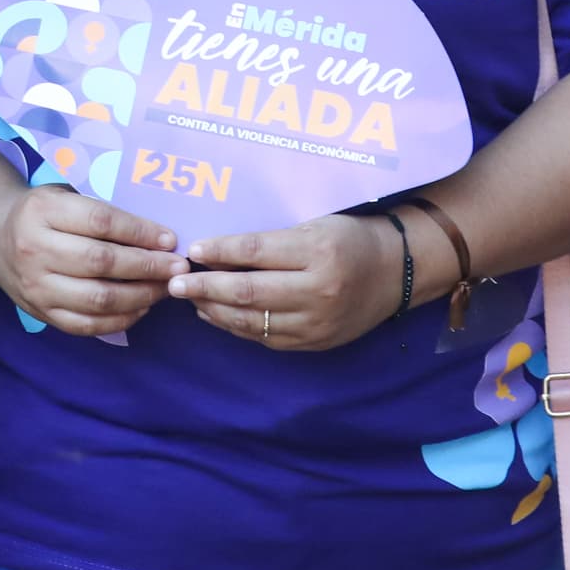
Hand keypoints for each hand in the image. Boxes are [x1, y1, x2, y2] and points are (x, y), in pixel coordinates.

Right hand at [0, 184, 182, 337]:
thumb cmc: (44, 214)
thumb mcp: (64, 197)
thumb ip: (102, 213)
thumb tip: (160, 237)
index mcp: (43, 211)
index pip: (101, 222)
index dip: (140, 232)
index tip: (170, 239)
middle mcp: (35, 249)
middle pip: (101, 262)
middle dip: (148, 266)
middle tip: (178, 267)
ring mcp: (36, 286)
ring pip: (98, 298)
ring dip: (140, 295)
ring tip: (164, 288)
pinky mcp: (41, 313)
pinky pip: (87, 325)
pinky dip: (120, 319)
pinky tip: (141, 307)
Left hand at [170, 212, 402, 350]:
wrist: (395, 273)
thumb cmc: (349, 239)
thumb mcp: (314, 226)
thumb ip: (271, 241)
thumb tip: (216, 251)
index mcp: (318, 252)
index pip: (256, 252)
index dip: (220, 252)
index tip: (192, 250)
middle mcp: (318, 290)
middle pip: (249, 292)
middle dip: (206, 288)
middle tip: (174, 284)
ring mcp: (316, 322)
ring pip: (253, 320)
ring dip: (215, 310)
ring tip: (190, 299)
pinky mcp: (314, 343)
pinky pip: (266, 337)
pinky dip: (236, 326)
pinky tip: (216, 314)